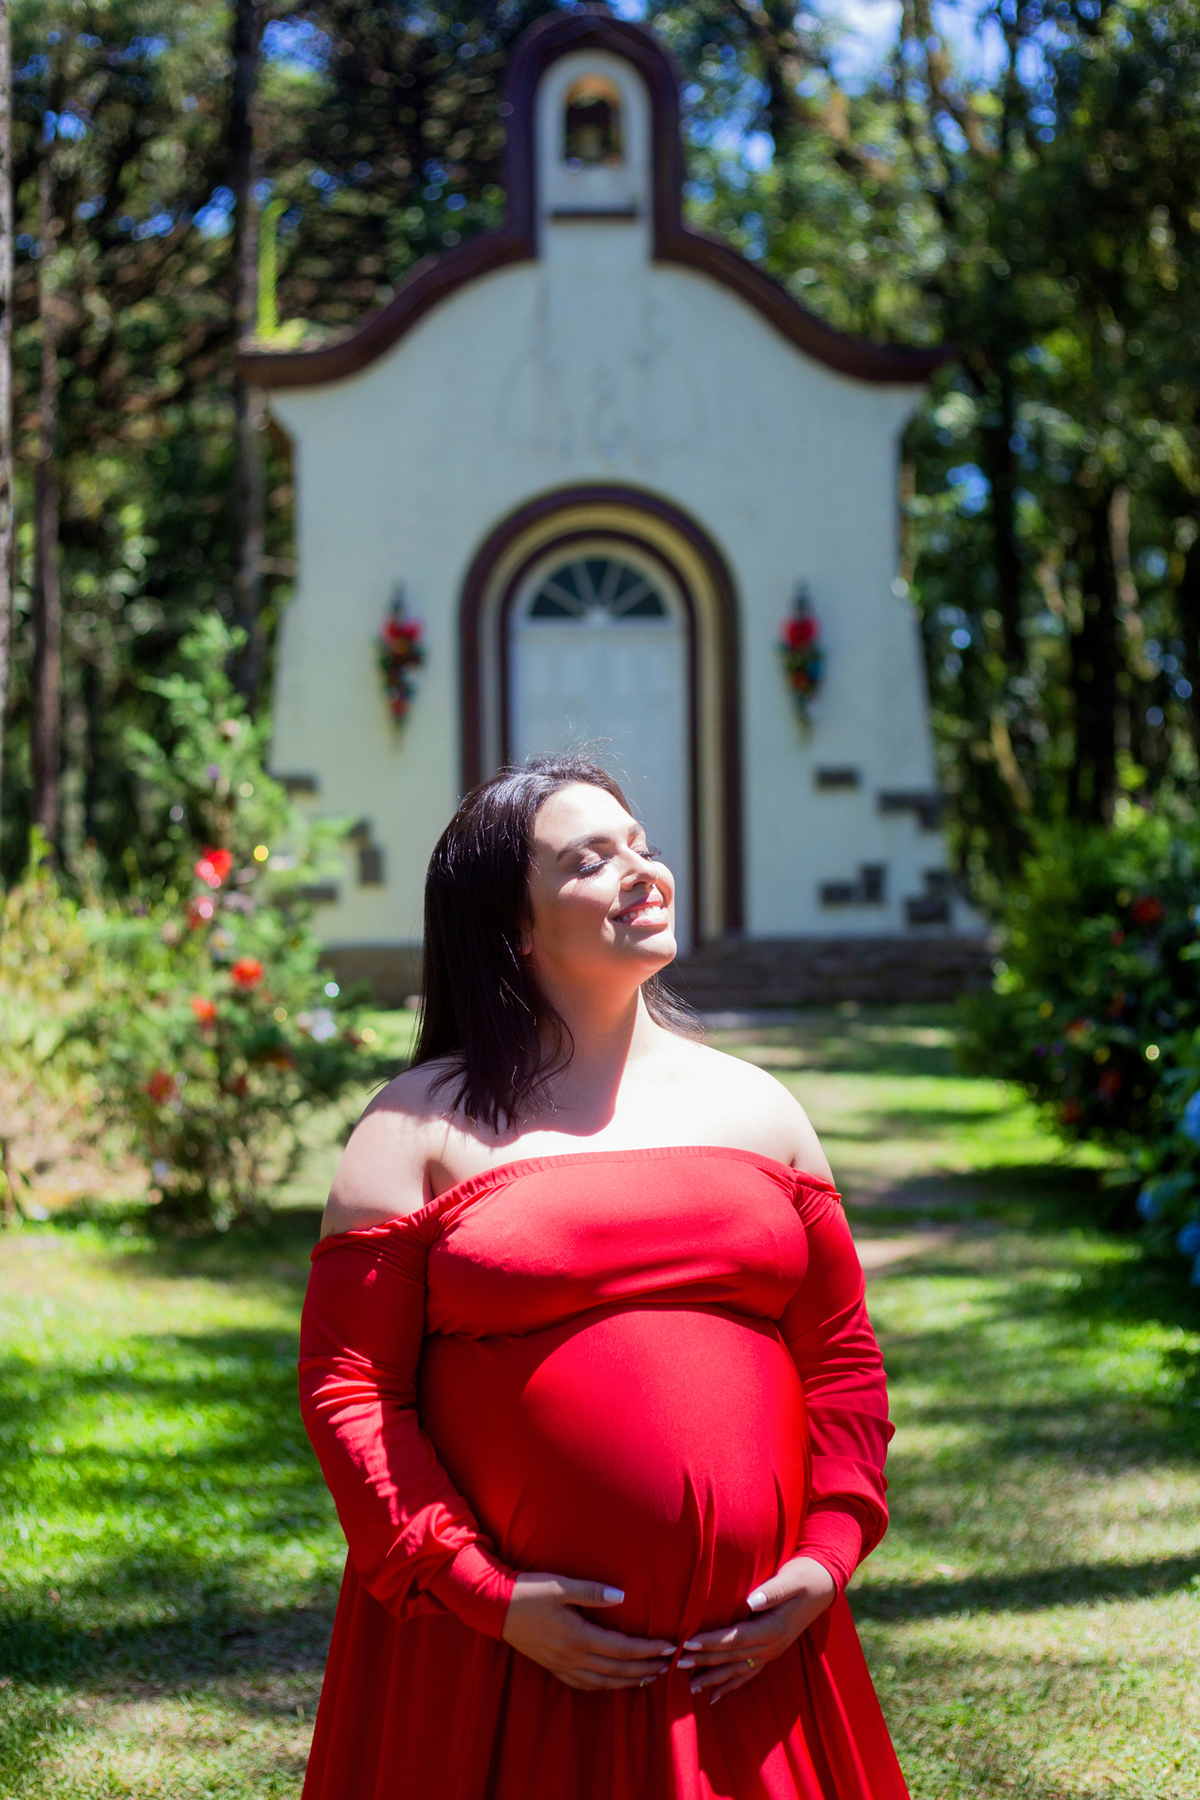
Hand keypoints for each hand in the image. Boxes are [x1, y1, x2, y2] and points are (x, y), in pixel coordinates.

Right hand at [501, 1573, 676, 1691]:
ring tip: (649, 1677)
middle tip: (667, 1666)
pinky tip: (613, 1682)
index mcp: (577, 1636)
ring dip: (628, 1681)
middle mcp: (572, 1657)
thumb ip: (592, 1591)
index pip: (621, 1648)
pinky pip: (585, 1684)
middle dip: (644, 1669)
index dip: (646, 1650)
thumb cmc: (530, 1591)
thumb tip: (621, 1596)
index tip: (667, 1647)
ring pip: (603, 1681)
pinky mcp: (553, 1667)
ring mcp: (561, 1665)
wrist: (495, 1607)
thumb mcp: (561, 1585)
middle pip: (616, 1670)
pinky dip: (605, 1685)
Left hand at [677, 1556, 836, 1704]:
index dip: (711, 1641)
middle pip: (732, 1657)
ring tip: (690, 1688)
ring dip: (714, 1679)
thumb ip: (771, 1592)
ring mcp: (772, 1652)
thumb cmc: (804, 1576)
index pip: (735, 1638)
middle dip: (704, 1661)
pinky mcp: (772, 1652)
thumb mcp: (791, 1579)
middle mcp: (771, 1646)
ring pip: (738, 1670)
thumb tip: (750, 1601)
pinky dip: (731, 1685)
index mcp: (773, 1628)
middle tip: (676, 1666)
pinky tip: (716, 1696)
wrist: (824, 1585)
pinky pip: (749, 1674)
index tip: (688, 1643)